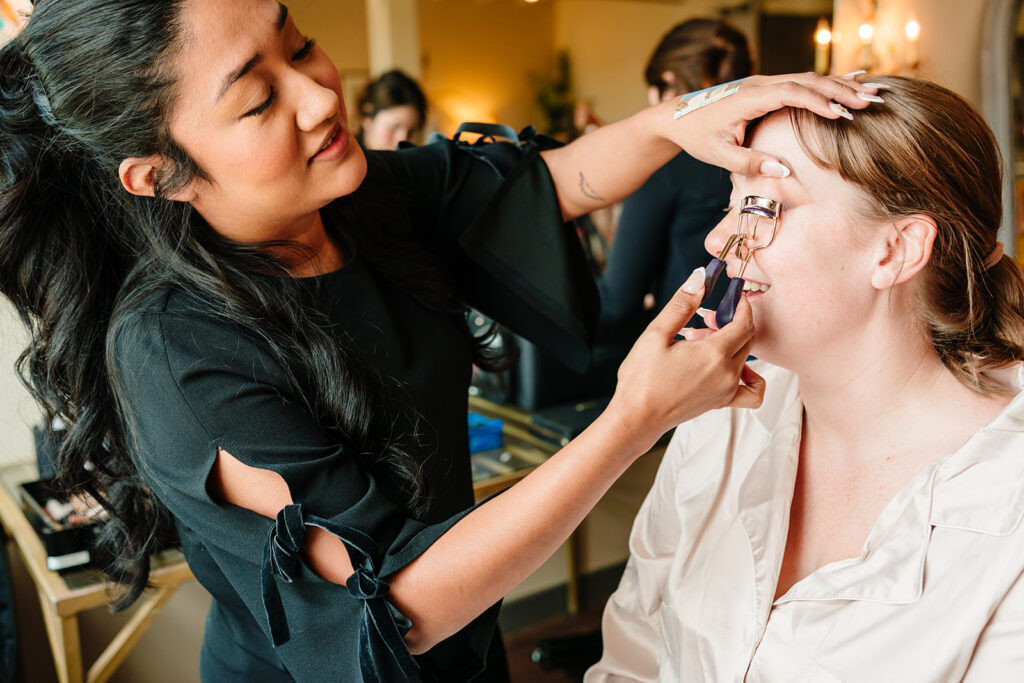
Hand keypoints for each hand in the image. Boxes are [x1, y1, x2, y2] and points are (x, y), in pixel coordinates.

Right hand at [606, 268, 764, 450]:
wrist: (637, 417)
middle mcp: (727, 373)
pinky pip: (751, 391)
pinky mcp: (722, 402)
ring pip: (747, 358)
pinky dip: (752, 378)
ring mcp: (727, 390)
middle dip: (733, 320)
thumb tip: (700, 278)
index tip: (734, 293)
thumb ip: (682, 305)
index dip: (742, 304)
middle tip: (709, 315)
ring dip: (734, 343)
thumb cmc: (641, 379)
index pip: (744, 322)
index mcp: (714, 354)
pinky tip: (735, 369)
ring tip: (707, 341)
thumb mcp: (656, 335)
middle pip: (748, 338)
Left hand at [661, 72, 879, 176]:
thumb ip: (749, 163)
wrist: (678, 117)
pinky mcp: (767, 87)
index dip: (818, 101)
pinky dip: (826, 84)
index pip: (790, 93)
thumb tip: (783, 171)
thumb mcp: (719, 156)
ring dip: (838, 85)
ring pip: (807, 78)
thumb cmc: (698, 137)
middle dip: (839, 90)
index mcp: (748, 97)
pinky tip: (849, 84)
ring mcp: (764, 83)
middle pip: (806, 80)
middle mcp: (759, 84)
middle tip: (870, 101)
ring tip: (870, 93)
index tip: (842, 114)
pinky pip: (801, 82)